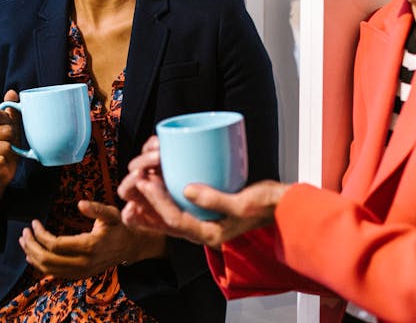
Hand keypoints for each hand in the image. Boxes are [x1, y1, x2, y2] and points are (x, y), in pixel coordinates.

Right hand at [0, 90, 21, 184]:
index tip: (8, 126)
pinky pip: (1, 159)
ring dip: (10, 150)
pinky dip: (5, 161)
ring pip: (5, 146)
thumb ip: (10, 108)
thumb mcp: (8, 124)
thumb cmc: (3, 142)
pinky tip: (0, 162)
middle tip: (9, 142)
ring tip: (6, 152)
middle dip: (12, 137)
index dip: (9, 121)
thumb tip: (12, 92)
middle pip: (4, 130)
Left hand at [19, 200, 164, 279]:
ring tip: (25, 242)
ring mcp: (80, 272)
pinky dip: (40, 265)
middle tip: (25, 232)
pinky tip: (33, 255)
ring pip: (48, 269)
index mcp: (89, 246)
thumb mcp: (111, 214)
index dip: (40, 234)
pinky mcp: (79, 275)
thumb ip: (96, 208)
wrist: (130, 247)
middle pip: (47, 259)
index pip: (55, 244)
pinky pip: (54, 273)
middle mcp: (83, 263)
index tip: (34, 222)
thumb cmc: (119, 227)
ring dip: (32, 256)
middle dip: (32, 245)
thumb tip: (80, 203)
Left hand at [119, 136, 288, 248]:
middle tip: (132, 183)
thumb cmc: (268, 205)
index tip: (145, 181)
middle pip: (164, 221)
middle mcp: (203, 230)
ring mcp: (204, 220)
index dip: (157, 200)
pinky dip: (163, 197)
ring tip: (135, 184)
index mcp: (210, 233)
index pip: (175, 219)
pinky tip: (154, 182)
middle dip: (145, 203)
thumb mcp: (244, 203)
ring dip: (150, 201)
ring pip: (168, 216)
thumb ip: (216, 199)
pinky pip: (178, 207)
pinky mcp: (207, 209)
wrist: (284, 206)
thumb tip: (187, 189)